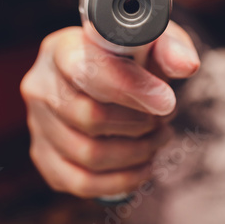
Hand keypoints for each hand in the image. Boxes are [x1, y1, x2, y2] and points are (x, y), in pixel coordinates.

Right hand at [21, 22, 199, 197]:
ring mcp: (38, 124)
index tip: (165, 101)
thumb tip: (186, 66)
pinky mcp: (44, 156)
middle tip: (163, 119)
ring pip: (88, 154)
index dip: (128, 88)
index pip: (85, 70)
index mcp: (59, 49)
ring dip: (136, 153)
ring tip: (158, 138)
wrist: (107, 76)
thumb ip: (169, 47)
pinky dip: (121, 180)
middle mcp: (40, 86)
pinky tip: (143, 166)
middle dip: (138, 124)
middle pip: (88, 117)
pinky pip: (81, 182)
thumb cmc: (128, 58)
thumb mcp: (150, 41)